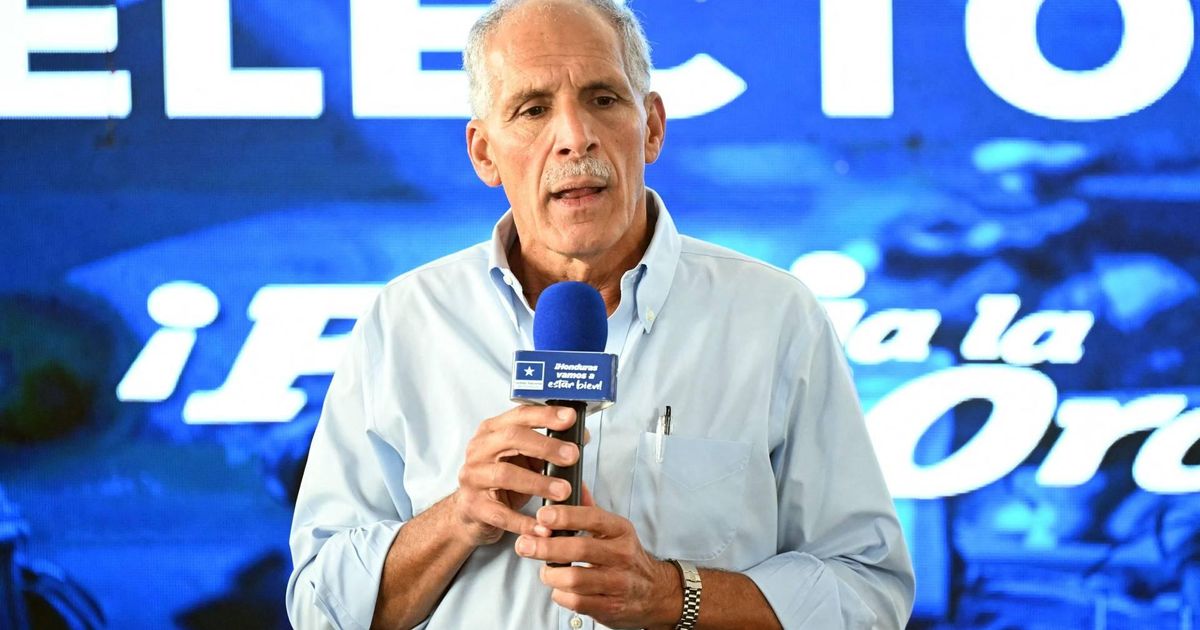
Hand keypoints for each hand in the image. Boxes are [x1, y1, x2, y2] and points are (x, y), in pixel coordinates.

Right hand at [451, 405, 580, 546]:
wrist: (471, 513)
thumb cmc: (502, 481)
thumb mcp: (524, 459)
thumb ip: (549, 447)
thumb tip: (581, 437)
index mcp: (492, 431)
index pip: (520, 415)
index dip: (546, 415)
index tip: (570, 419)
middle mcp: (479, 449)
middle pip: (512, 438)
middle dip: (546, 446)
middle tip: (572, 456)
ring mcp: (472, 477)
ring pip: (505, 474)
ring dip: (538, 483)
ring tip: (563, 491)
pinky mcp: (472, 505)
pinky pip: (500, 514)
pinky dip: (524, 522)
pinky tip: (544, 528)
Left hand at [515, 485, 680, 628]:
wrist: (655, 592)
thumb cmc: (626, 557)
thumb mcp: (614, 529)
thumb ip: (589, 508)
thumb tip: (571, 482)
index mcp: (621, 530)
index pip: (592, 518)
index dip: (565, 516)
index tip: (542, 516)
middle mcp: (622, 555)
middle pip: (580, 549)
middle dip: (546, 547)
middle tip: (524, 545)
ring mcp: (618, 583)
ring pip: (574, 579)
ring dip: (551, 574)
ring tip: (545, 571)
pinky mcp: (610, 607)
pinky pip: (576, 601)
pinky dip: (560, 595)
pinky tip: (559, 588)